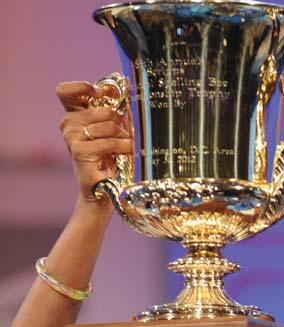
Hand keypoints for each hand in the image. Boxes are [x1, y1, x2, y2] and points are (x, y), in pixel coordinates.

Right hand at [56, 80, 132, 203]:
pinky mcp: (79, 150)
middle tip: (124, 136)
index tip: (100, 93)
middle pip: (103, 108)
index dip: (82, 87)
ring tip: (125, 149)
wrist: (102, 191)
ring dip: (124, 137)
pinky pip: (109, 141)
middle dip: (120, 123)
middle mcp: (68, 124)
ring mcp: (71, 137)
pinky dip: (123, 147)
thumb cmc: (109, 160)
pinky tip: (125, 154)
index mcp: (73, 116)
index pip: (65, 91)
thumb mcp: (111, 131)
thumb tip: (123, 85)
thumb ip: (113, 110)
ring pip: (109, 124)